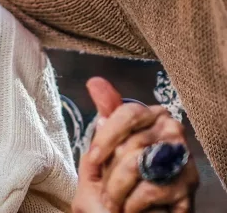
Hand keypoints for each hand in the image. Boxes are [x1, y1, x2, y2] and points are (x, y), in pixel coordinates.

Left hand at [73, 77, 197, 212]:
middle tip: (105, 190)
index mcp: (150, 116)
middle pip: (132, 143)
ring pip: (140, 165)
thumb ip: (103, 118)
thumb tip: (96, 82)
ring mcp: (183, 157)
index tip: (93, 160)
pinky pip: (151, 190)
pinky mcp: (189, 185)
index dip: (106, 138)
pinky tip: (132, 209)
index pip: (128, 112)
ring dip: (118, 190)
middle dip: (110, 173)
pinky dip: (133, 204)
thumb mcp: (100, 153)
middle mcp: (171, 130)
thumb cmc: (114, 187)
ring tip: (115, 201)